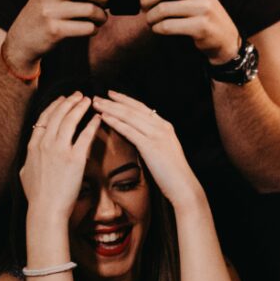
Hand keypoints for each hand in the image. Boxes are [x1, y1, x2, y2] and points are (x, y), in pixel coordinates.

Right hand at [3, 0, 110, 72]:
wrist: (20, 41)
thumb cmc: (39, 17)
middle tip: (108, 1)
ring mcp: (50, 12)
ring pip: (88, 9)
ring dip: (101, 16)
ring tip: (102, 18)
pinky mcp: (54, 30)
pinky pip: (85, 28)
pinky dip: (94, 29)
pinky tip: (92, 29)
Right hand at [18, 93, 98, 218]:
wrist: (46, 209)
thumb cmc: (37, 196)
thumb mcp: (25, 173)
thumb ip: (28, 160)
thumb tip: (30, 155)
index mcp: (33, 146)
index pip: (44, 118)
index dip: (54, 106)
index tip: (62, 99)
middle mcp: (45, 144)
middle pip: (57, 115)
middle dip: (69, 101)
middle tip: (78, 95)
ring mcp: (59, 150)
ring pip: (70, 120)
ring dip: (80, 107)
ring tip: (88, 100)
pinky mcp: (75, 159)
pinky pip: (85, 136)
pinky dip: (92, 124)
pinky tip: (98, 118)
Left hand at [92, 92, 204, 209]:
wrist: (183, 185)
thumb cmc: (172, 173)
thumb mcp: (165, 149)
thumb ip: (155, 139)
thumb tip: (142, 134)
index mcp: (165, 126)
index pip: (142, 107)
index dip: (125, 99)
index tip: (111, 94)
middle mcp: (161, 126)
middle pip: (133, 109)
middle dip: (113, 102)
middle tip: (97, 96)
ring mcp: (156, 135)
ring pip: (129, 116)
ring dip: (111, 109)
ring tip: (96, 104)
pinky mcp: (150, 145)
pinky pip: (129, 130)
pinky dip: (115, 122)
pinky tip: (104, 118)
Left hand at [138, 0, 242, 63]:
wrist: (226, 37)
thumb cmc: (205, 14)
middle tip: (143, 5)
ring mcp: (202, 8)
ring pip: (162, 10)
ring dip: (150, 18)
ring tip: (151, 20)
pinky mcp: (200, 26)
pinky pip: (168, 26)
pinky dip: (157, 29)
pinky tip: (159, 29)